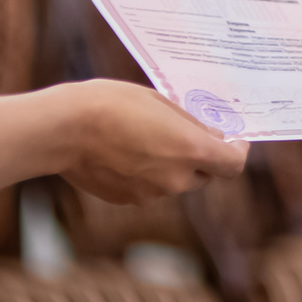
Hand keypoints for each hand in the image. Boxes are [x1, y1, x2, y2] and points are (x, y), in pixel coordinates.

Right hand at [57, 79, 248, 203]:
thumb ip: (191, 124)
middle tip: (185, 133)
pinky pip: (149, 189)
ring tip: (145, 137)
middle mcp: (176, 178)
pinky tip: (125, 152)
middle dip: (200, 157)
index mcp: (190, 150)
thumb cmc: (112, 104)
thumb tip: (212, 135)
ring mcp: (151, 194)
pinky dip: (147, 175)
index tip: (234, 140)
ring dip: (171, 165)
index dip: (237, 152)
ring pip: (175, 182)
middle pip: (204, 174)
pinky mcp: (128, 200)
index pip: (233, 165)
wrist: (64, 128)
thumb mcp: (161, 101)